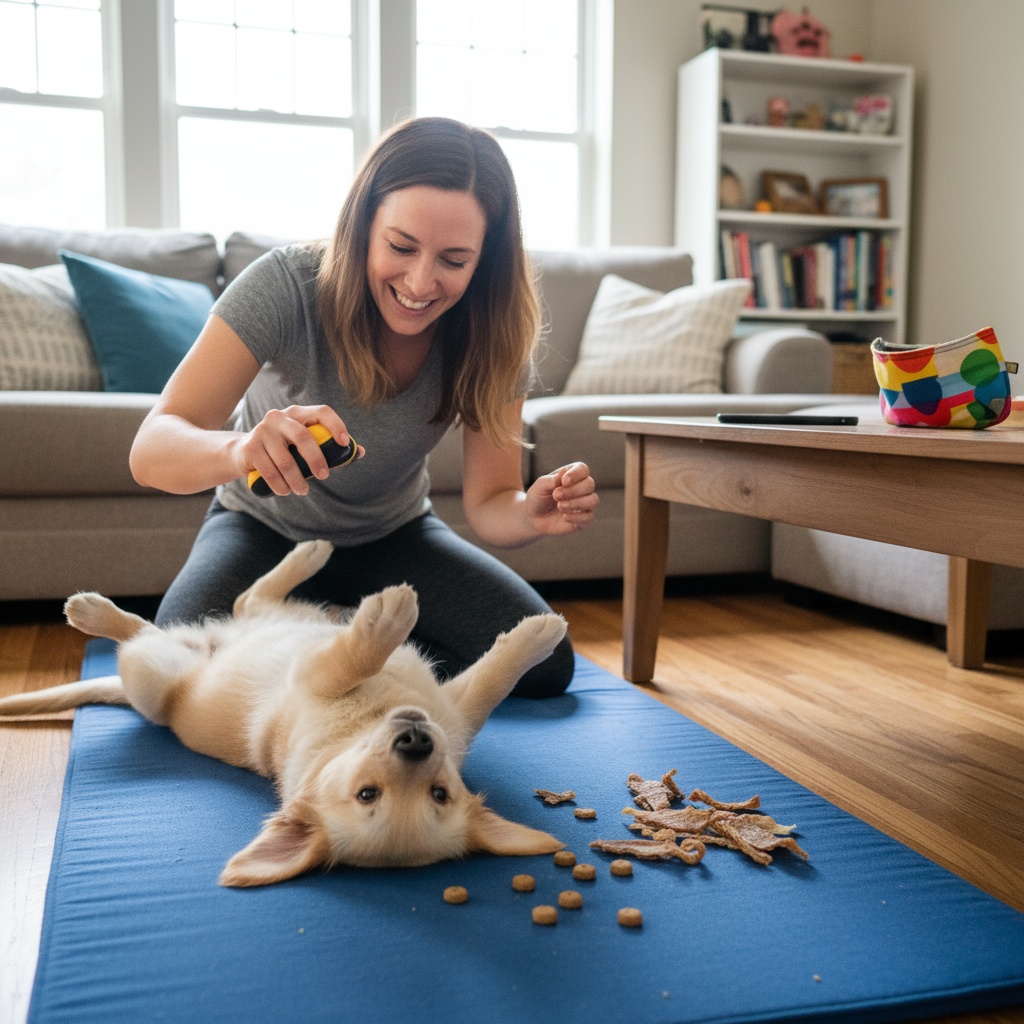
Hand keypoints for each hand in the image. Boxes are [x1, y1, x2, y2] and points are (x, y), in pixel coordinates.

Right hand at [238, 405, 360, 496]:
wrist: (243, 452)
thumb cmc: (284, 449)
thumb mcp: (305, 445)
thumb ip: (330, 447)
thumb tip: (360, 452)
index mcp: (298, 413)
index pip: (321, 411)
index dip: (336, 425)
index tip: (344, 444)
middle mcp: (279, 417)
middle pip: (303, 436)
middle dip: (316, 459)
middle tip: (324, 476)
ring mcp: (262, 430)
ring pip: (285, 459)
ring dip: (296, 480)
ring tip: (303, 491)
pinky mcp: (250, 447)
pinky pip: (269, 470)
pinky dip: (280, 485)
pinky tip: (285, 491)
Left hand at [525, 462, 597, 535]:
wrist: (533, 518)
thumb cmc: (538, 498)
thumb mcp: (540, 487)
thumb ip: (552, 480)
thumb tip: (564, 473)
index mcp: (572, 475)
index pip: (583, 469)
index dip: (576, 474)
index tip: (564, 481)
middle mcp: (582, 487)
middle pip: (589, 484)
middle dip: (573, 490)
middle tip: (556, 495)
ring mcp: (585, 503)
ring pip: (593, 500)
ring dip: (577, 503)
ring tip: (560, 506)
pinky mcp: (584, 518)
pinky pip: (589, 517)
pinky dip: (577, 517)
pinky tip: (565, 517)